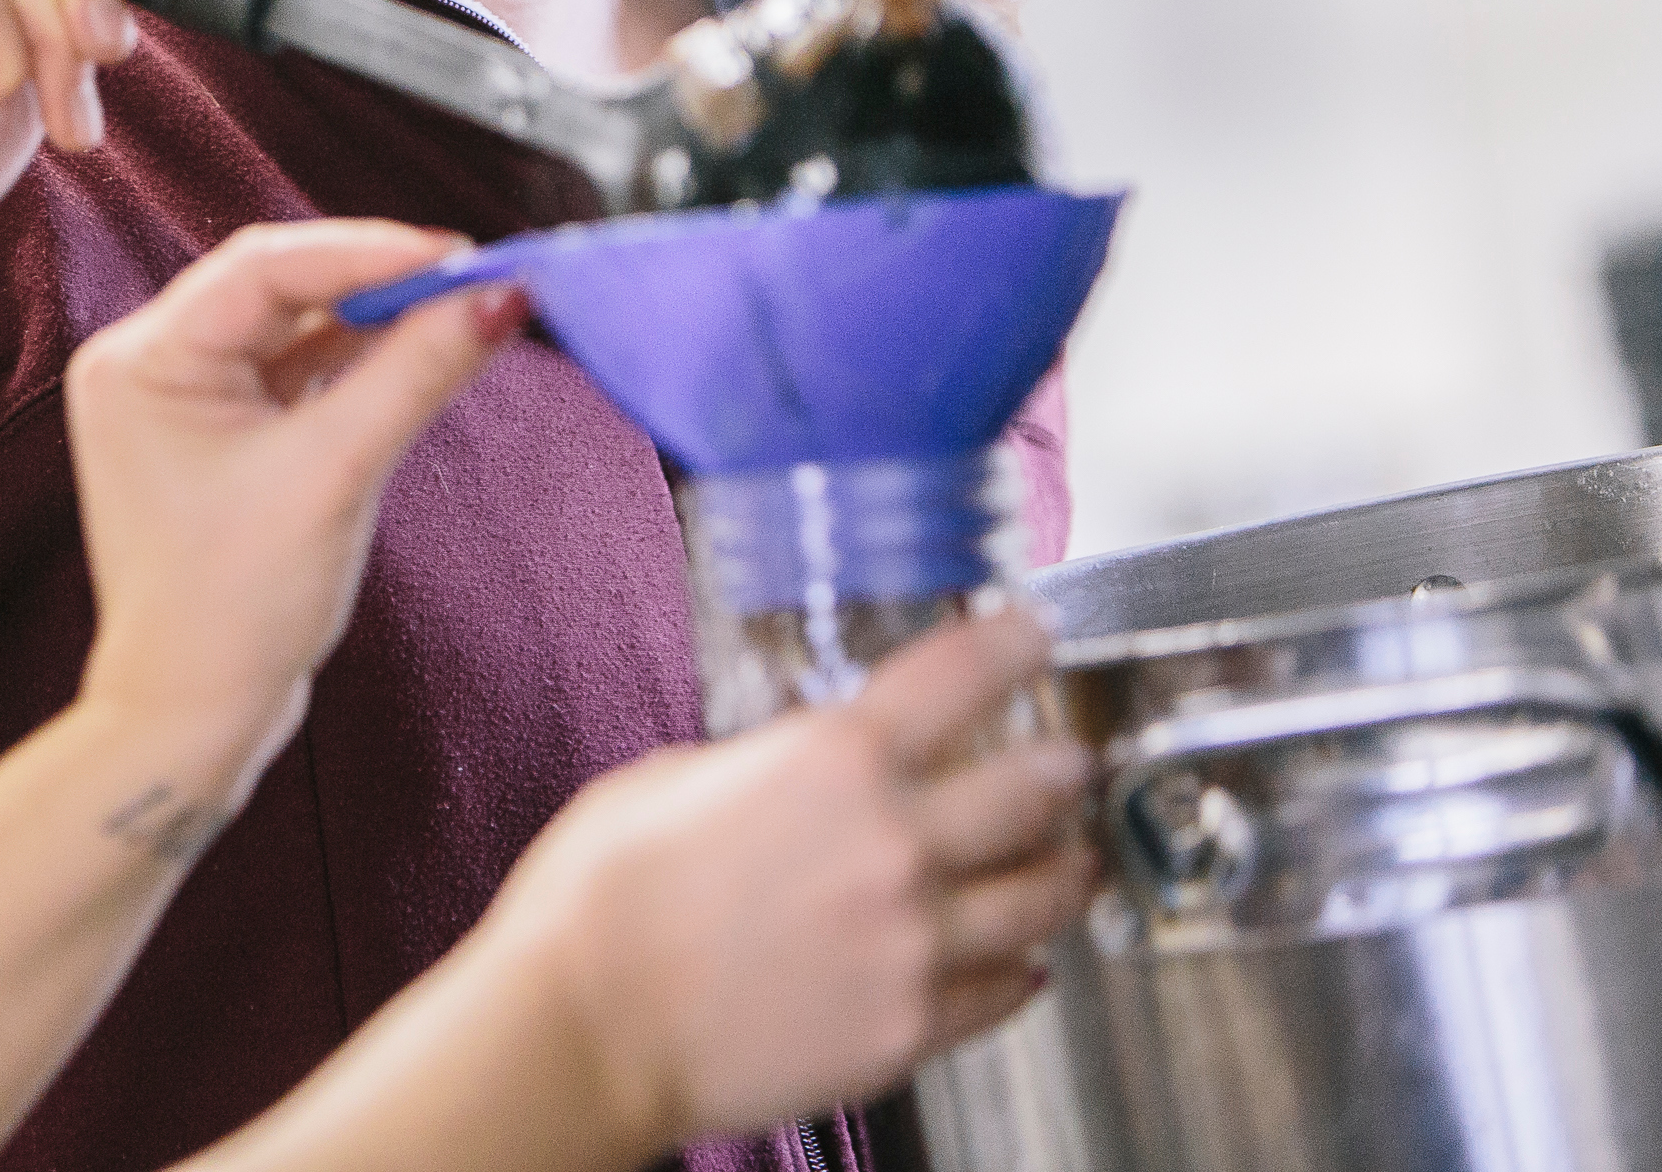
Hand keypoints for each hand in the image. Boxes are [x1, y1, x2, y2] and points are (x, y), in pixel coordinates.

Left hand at [68, 223, 523, 782]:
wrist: (193, 715)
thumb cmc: (235, 609)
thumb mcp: (336, 474)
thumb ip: (417, 373)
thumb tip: (499, 297)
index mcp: (142, 362)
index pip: (264, 268)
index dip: (369, 251)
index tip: (459, 255)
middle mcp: (146, 364)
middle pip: (278, 285)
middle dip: (377, 278)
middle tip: (474, 274)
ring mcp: (179, 397)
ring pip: (292, 325)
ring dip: (373, 317)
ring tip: (462, 306)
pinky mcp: (216, 430)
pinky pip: (292, 369)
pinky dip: (354, 361)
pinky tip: (418, 348)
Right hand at [513, 609, 1095, 1150]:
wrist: (587, 1023)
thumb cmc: (604, 901)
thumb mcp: (675, 777)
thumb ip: (766, 768)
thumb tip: (793, 777)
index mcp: (833, 759)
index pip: (962, 676)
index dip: (1013, 644)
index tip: (1032, 634)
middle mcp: (894, 842)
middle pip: (1033, 791)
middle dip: (1063, 771)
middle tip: (1074, 765)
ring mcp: (913, 941)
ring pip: (1039, 899)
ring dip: (1064, 873)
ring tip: (1072, 865)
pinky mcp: (909, 1028)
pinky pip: (1001, 994)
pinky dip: (1020, 973)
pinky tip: (1021, 966)